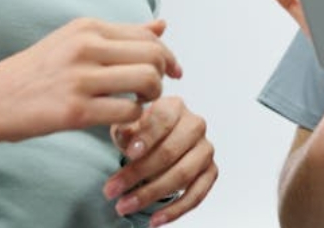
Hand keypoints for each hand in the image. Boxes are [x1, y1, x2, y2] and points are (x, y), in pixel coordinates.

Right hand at [0, 17, 181, 159]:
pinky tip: (122, 121)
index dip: (168, 54)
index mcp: (88, 27)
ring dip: (152, 97)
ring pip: (147, 80)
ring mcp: (81, 78)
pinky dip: (134, 119)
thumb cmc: (35, 72)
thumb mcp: (75, 41)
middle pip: (153, 55)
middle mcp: (86, 47)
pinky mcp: (75, 111)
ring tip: (139, 104)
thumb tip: (162, 26)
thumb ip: (120, 35)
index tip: (174, 71)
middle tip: (153, 91)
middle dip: (164, 75)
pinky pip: (128, 111)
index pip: (147, 34)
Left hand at [104, 96, 217, 225]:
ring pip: (182, 175)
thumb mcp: (128, 126)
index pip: (163, 119)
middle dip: (139, 173)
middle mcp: (195, 125)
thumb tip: (126, 135)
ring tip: (126, 205)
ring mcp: (205, 149)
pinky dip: (175, 210)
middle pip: (170, 151)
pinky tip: (156, 219)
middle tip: (113, 189)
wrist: (160, 141)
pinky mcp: (210, 171)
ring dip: (152, 194)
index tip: (130, 153)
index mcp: (175, 107)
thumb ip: (126, 129)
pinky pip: (196, 195)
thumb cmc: (144, 133)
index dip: (147, 137)